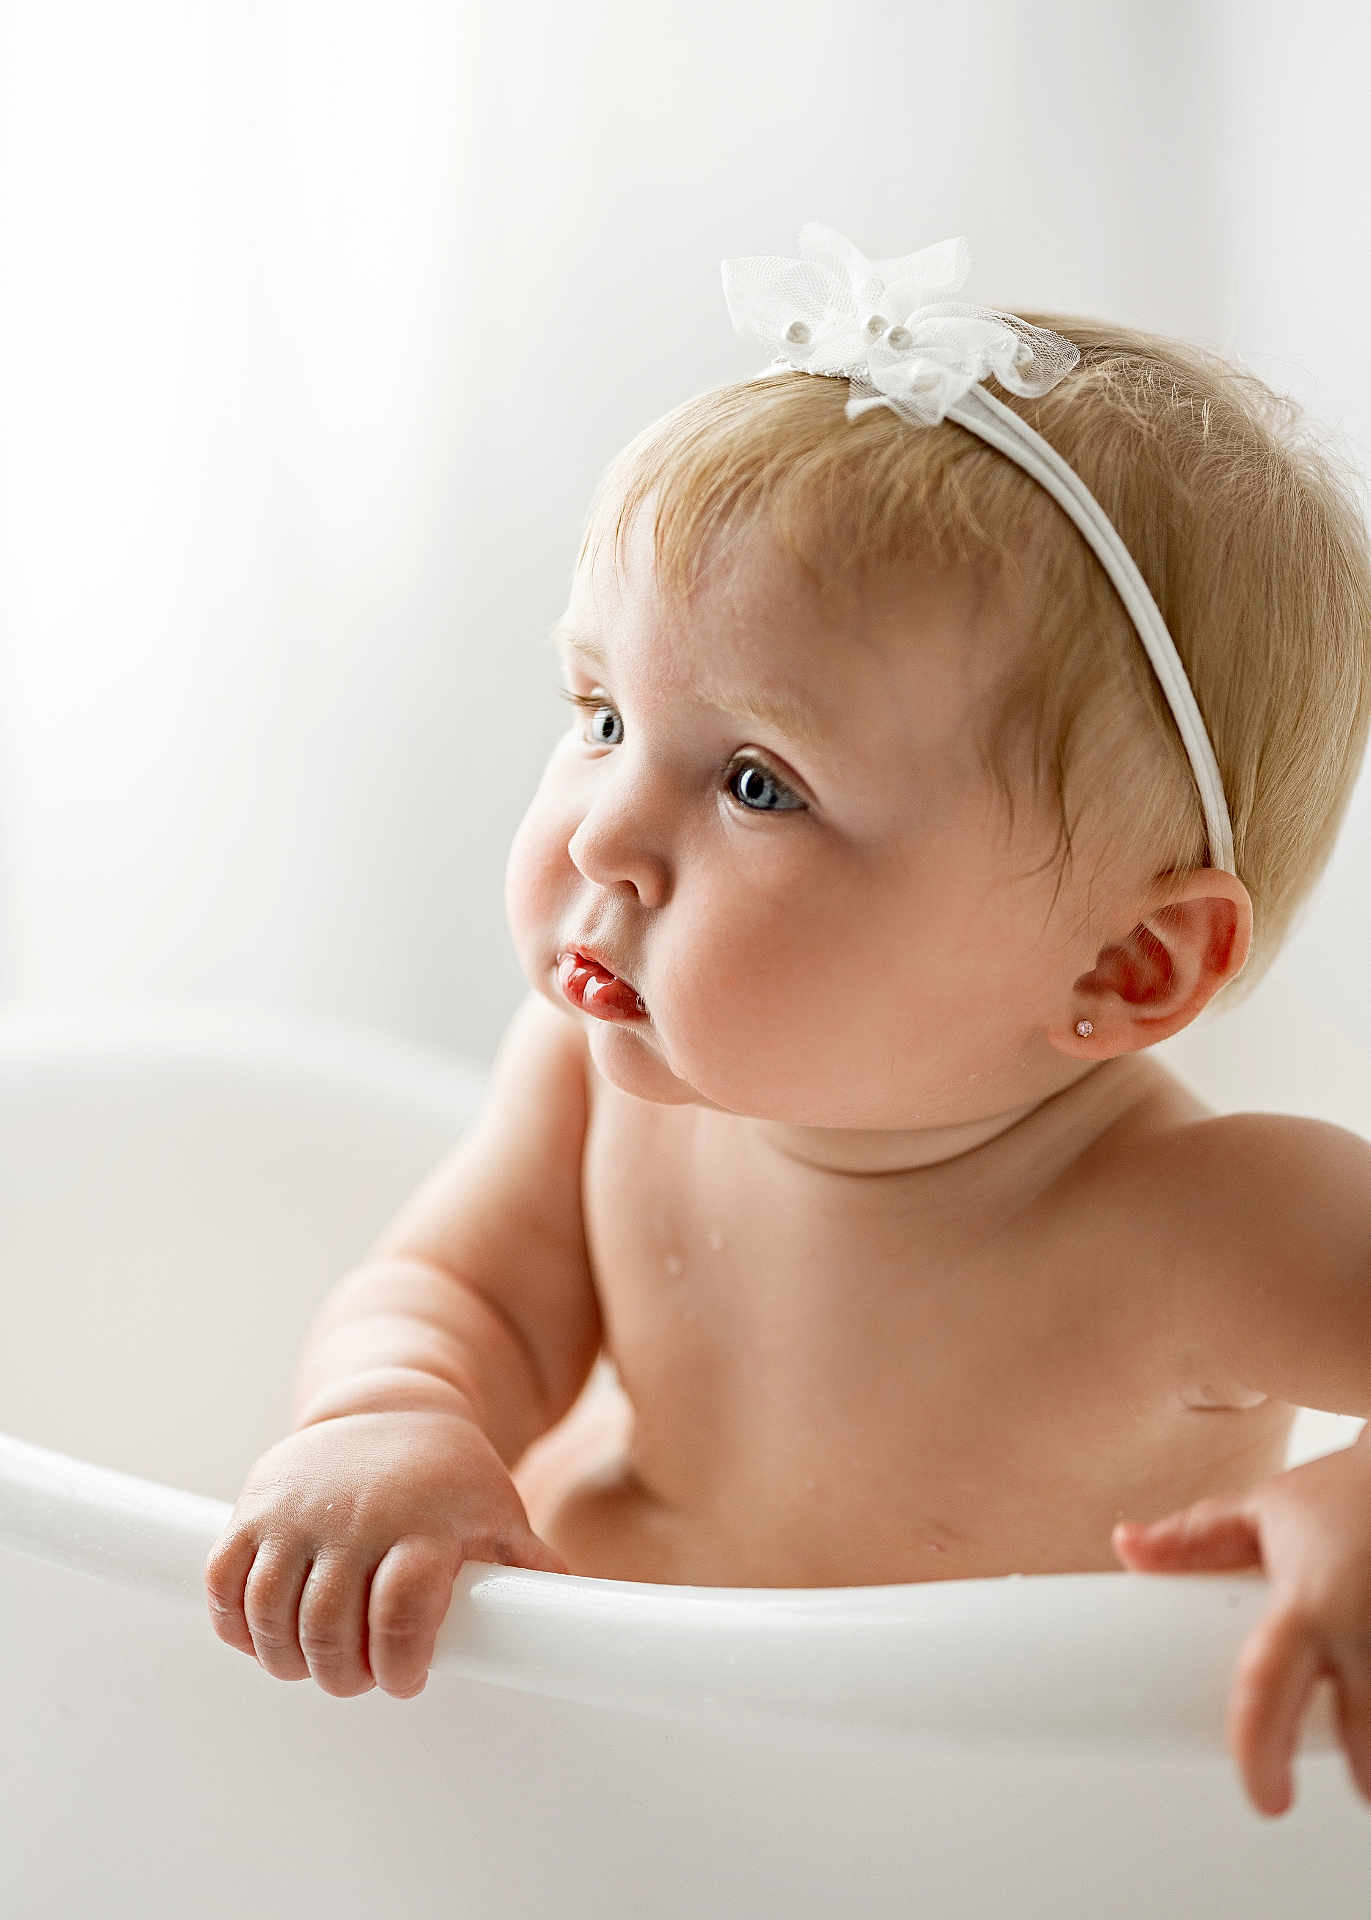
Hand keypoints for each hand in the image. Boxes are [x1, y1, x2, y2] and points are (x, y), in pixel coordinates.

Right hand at [204, 1407, 568, 1698]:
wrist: (392, 1408)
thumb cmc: (451, 1479)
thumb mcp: (498, 1514)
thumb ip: (527, 1572)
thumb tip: (574, 1623)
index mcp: (423, 1525)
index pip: (400, 1610)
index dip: (397, 1661)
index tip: (406, 1677)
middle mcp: (357, 1516)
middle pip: (327, 1627)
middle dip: (342, 1674)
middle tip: (358, 1676)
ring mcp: (299, 1512)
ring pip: (270, 1615)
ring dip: (289, 1659)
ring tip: (316, 1661)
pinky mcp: (255, 1509)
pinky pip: (225, 1583)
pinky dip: (236, 1625)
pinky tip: (266, 1635)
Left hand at [1112, 1446, 1370, 1816]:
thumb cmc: (1347, 1493)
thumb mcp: (1264, 1513)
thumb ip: (1195, 1540)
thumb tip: (1125, 1548)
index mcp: (1309, 1605)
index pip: (1269, 1693)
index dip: (1260, 1757)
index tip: (1267, 1798)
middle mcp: (1367, 1634)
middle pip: (1362, 1744)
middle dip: (1360, 1774)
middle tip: (1348, 1779)